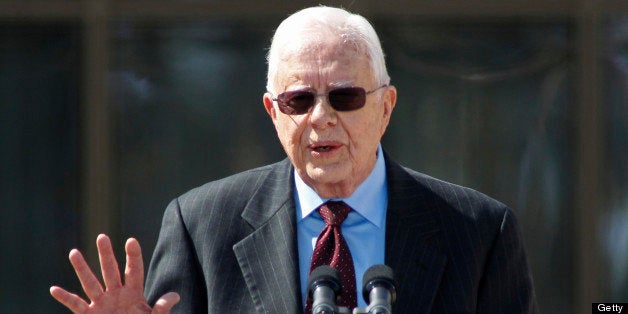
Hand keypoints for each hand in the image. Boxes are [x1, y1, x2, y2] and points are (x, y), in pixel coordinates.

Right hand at [50, 234, 179, 312]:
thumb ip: (162, 308)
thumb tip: (175, 295)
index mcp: (133, 292)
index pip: (134, 270)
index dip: (133, 256)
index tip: (131, 241)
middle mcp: (116, 294)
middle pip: (110, 271)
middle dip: (106, 254)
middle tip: (102, 236)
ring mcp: (101, 303)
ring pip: (90, 283)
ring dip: (82, 269)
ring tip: (74, 252)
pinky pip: (76, 305)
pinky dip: (65, 298)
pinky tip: (54, 289)